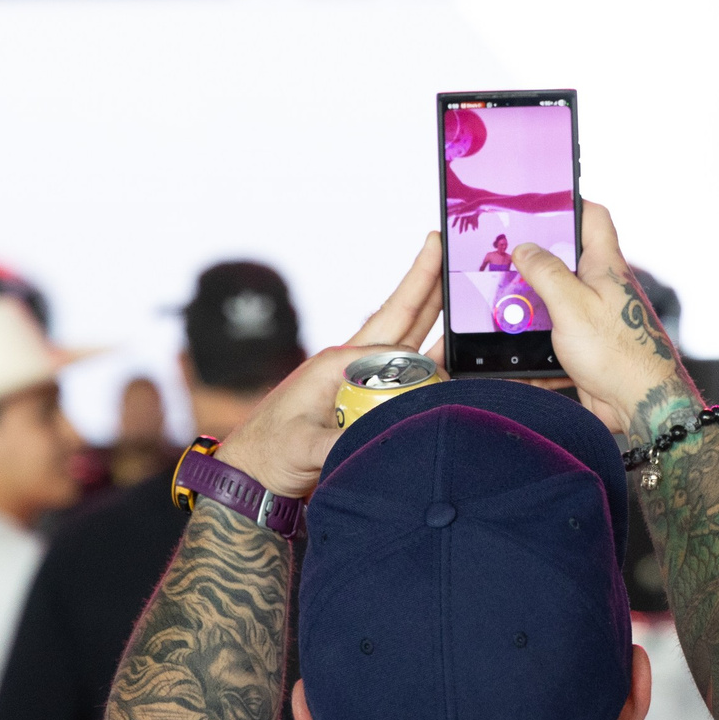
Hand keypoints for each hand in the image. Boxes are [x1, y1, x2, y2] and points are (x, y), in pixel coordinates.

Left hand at [215, 233, 444, 499]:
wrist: (255, 475)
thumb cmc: (271, 454)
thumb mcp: (302, 447)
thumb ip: (337, 445)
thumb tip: (375, 442)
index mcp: (338, 363)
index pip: (394, 345)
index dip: (424, 351)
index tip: (452, 351)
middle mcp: (354, 363)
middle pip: (402, 317)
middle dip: (426, 282)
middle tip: (444, 244)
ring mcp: (363, 379)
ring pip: (411, 340)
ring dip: (438, 318)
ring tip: (463, 290)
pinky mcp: (369, 400)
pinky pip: (410, 374)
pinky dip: (436, 363)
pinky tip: (460, 358)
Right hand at [510, 201, 689, 439]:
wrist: (642, 405)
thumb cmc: (618, 353)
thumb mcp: (572, 305)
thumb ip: (546, 272)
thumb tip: (524, 248)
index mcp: (604, 265)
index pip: (592, 217)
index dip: (568, 204)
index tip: (538, 206)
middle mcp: (602, 287)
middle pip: (564, 261)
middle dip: (532, 264)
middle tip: (502, 264)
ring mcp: (595, 318)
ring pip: (555, 303)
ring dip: (530, 309)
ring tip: (500, 310)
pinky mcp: (587, 348)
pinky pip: (554, 341)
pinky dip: (536, 349)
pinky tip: (516, 358)